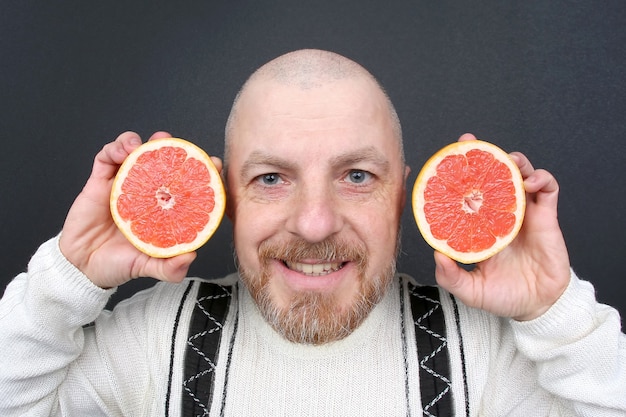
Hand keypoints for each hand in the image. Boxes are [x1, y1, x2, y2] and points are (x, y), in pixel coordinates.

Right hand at [59, 131, 221, 288]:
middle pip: (162, 162)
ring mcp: (123, 184)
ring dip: (142, 142)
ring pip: (135, 152)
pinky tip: (123, 151)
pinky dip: (115, 148)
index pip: (185, 185)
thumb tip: (190, 257)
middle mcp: (146, 193)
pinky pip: (106, 158)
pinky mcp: (99, 182)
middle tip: (180, 146)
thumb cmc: (118, 264)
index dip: (201, 171)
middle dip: (174, 148)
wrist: (82, 267)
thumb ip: (169, 268)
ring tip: (149, 143)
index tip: (214, 164)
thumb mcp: (148, 268)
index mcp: (163, 209)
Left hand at [433, 133, 570, 320]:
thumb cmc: (503, 296)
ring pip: (520, 174)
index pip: (467, 192)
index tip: (445, 160)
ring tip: (506, 160)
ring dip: (514, 161)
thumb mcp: (470, 290)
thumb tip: (437, 254)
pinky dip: (541, 178)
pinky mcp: (546, 217)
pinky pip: (547, 188)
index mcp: (480, 225)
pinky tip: (530, 182)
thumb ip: (451, 276)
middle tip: (470, 143)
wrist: (538, 307)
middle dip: (483, 155)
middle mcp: (500, 214)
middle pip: (492, 175)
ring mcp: (524, 212)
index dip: (458, 176)